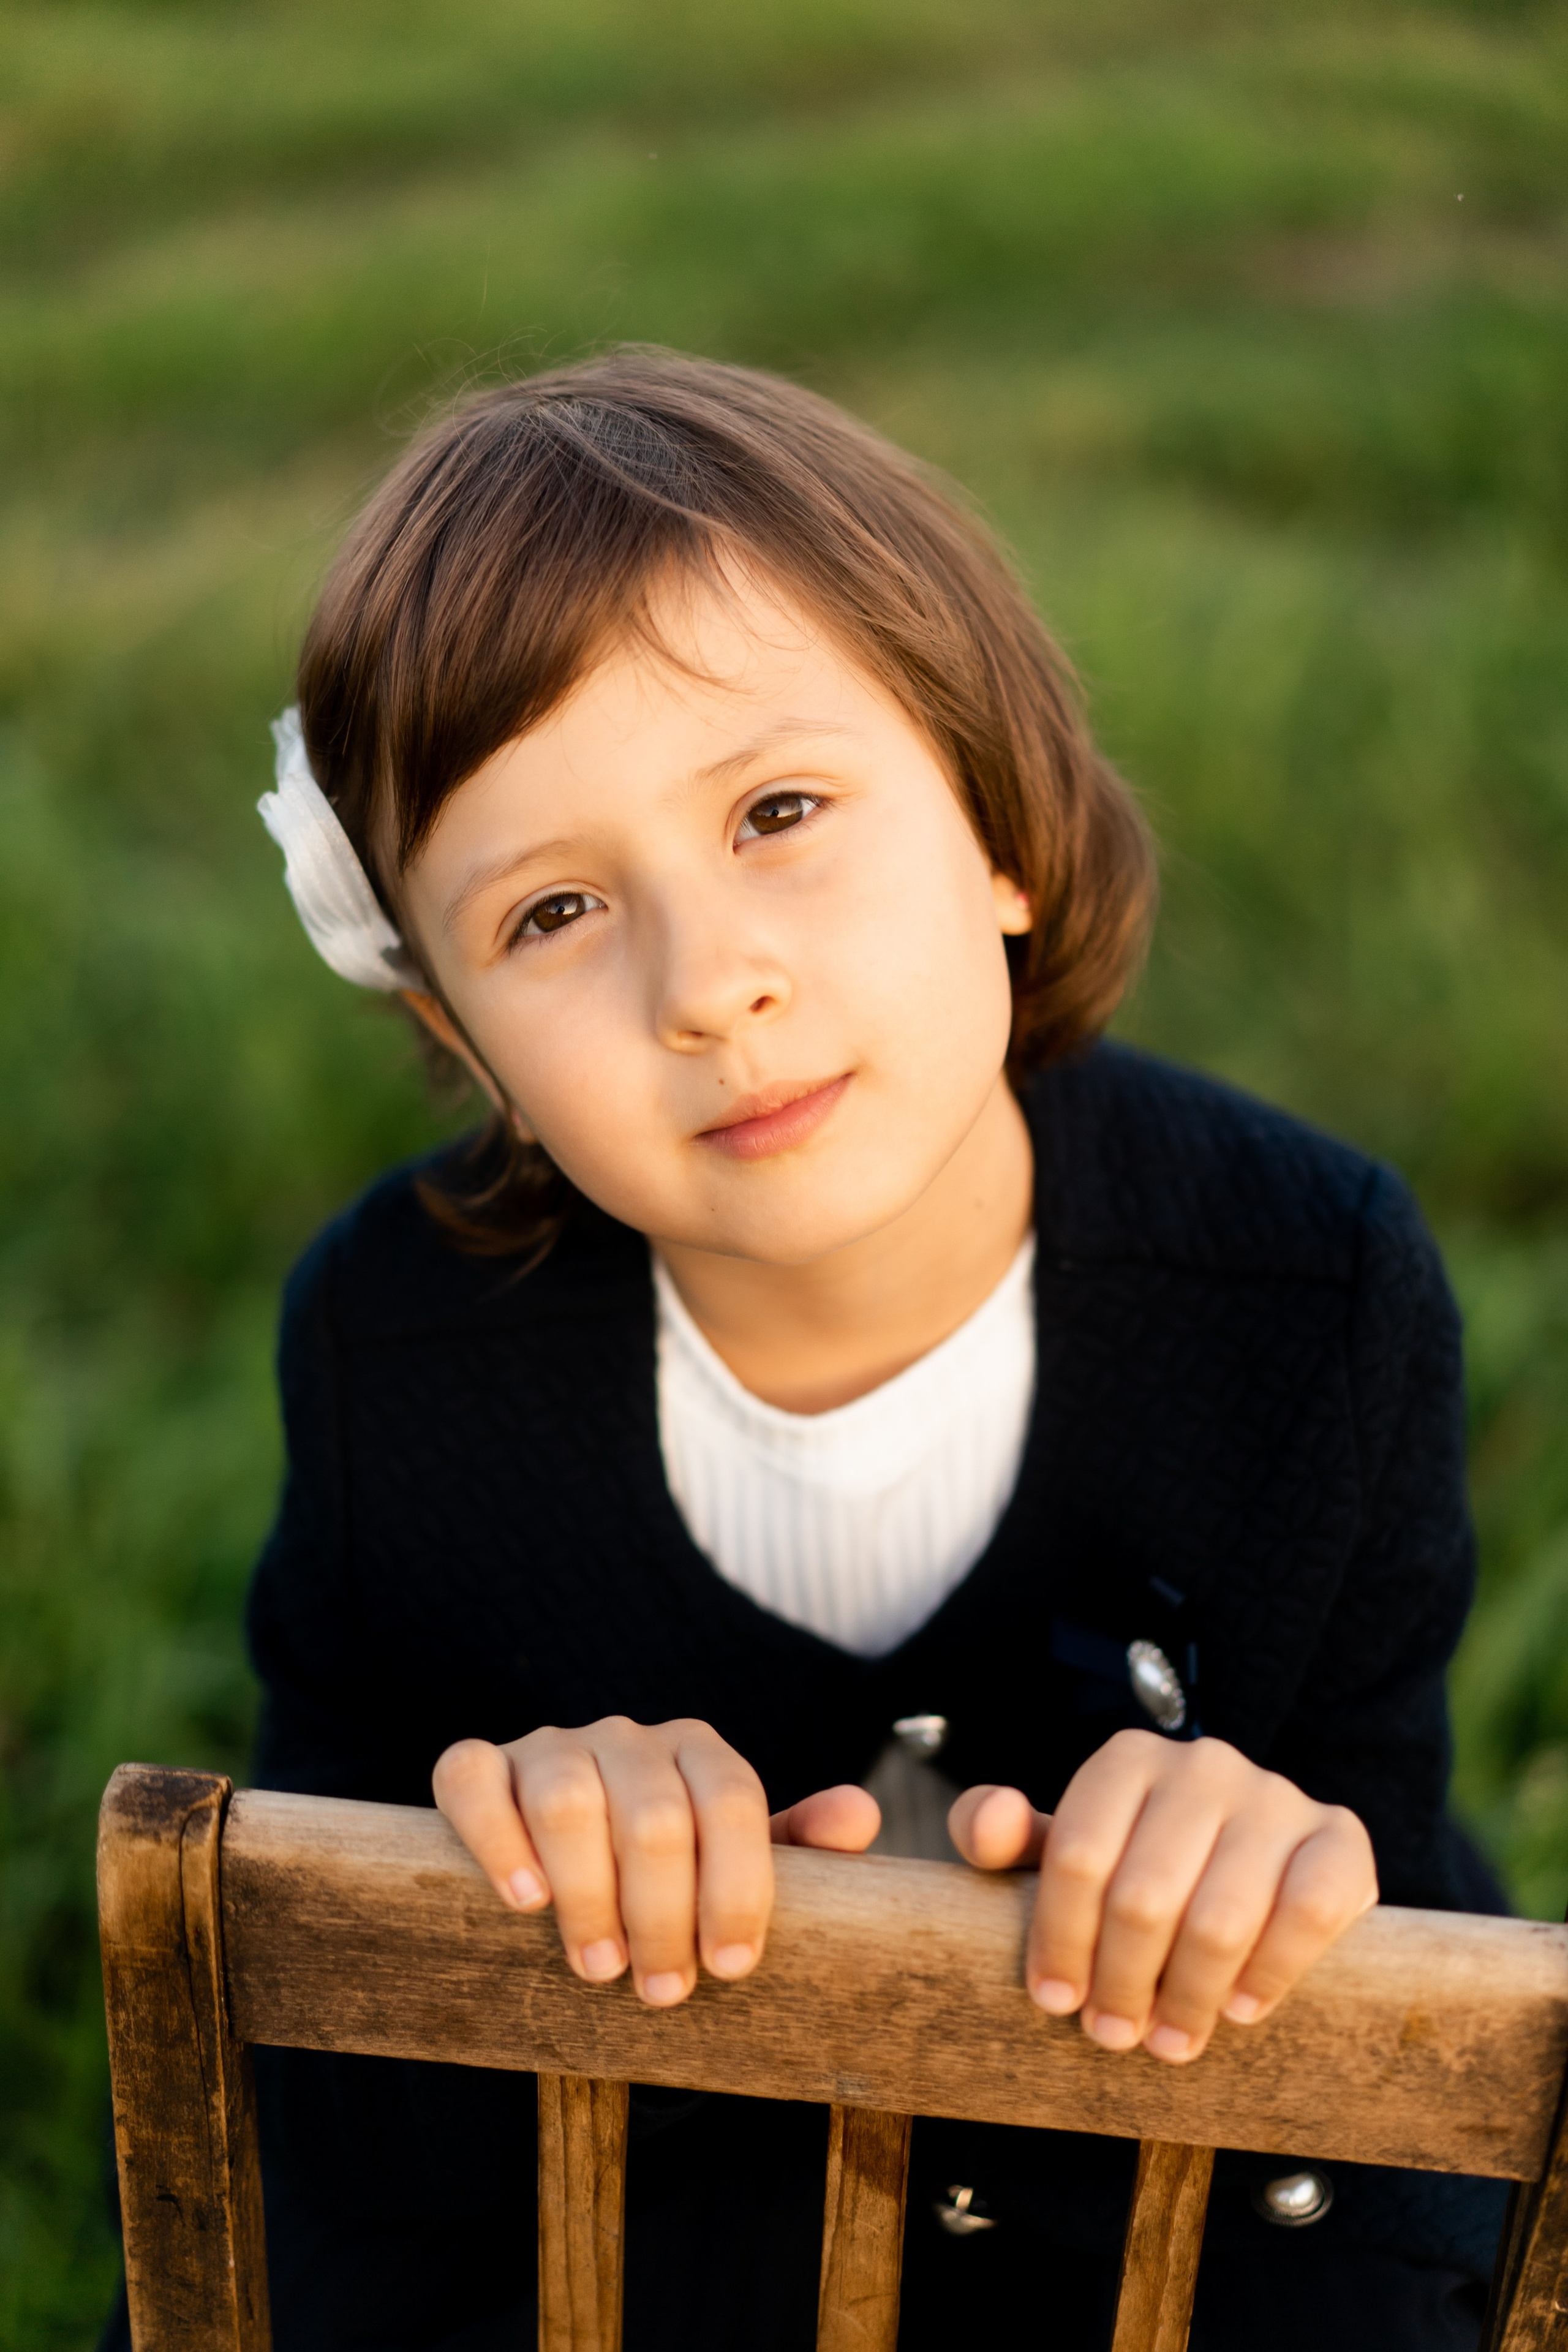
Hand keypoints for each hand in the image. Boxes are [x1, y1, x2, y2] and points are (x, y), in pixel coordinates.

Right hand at [433, 1717, 879, 2006]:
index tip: (730, 1968)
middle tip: (660, 1991)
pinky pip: (475, 1781)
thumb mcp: (739, 1872)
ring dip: (587, 1895)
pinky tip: (523, 1900)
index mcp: (699, 1753)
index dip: (736, 1888)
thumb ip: (804, 1849)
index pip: (730, 1799)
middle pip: (654, 1815)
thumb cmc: (674, 1885)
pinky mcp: (483, 1766)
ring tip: (598, 1966)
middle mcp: (628, 1739)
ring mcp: (551, 1746)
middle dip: (662, 1916)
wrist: (576, 1876)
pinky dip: (497, 1839)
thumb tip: (859, 1813)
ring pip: (568, 1800)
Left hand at [948, 1730, 1376, 2064]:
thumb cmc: (1140, 1865)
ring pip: (1221, 1916)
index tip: (1055, 2001)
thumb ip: (1004, 1834)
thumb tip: (988, 1825)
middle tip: (1114, 2034)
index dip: (1060, 1940)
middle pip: (1144, 1894)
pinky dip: (1270, 1972)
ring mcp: (1275, 1797)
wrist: (1257, 1864)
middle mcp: (1203, 1763)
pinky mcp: (1339, 1838)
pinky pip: (1306, 1914)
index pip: (1078, 1856)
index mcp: (1128, 1759)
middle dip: (1122, 1981)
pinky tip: (1241, 2007)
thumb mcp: (1066, 1849)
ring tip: (1170, 2040)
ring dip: (1188, 1996)